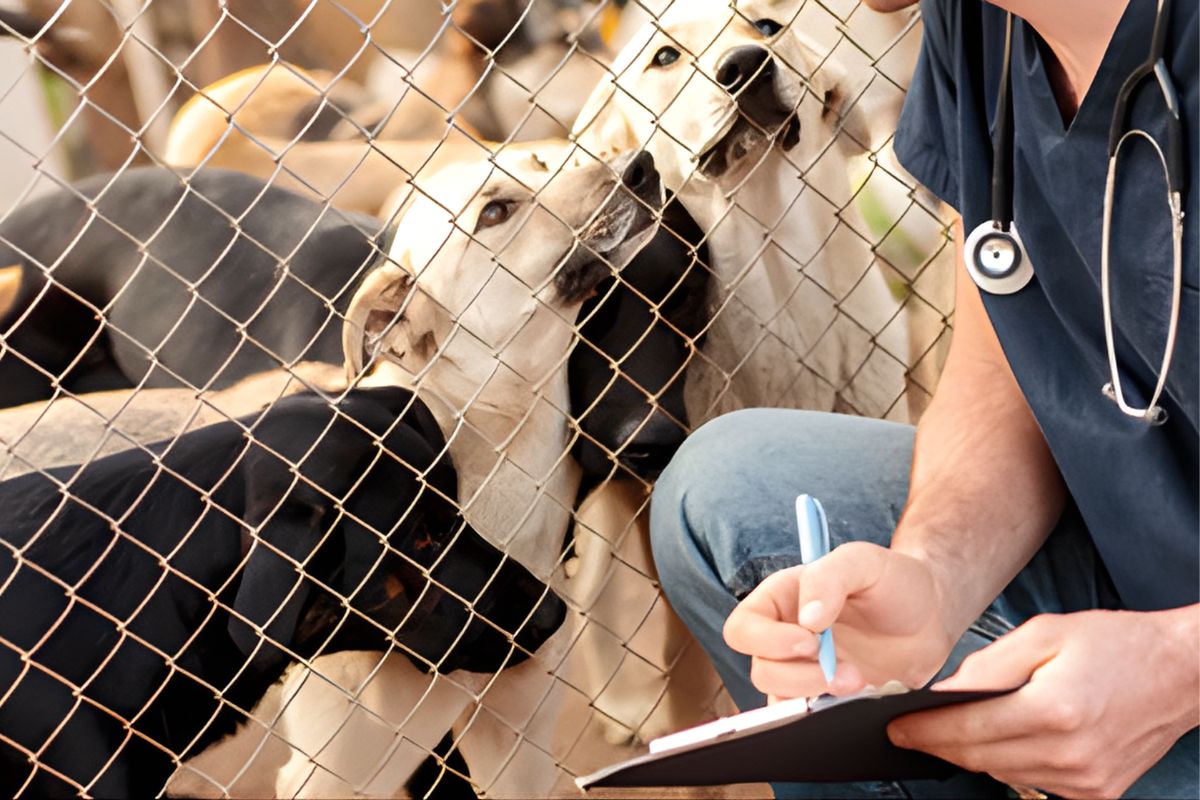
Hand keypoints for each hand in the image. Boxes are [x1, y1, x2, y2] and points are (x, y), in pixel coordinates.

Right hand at [722, 541, 956, 698]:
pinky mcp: (826, 696)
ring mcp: (804, 670)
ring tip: (860, 681)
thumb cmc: (893, 580)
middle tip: (847, 668)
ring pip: (780, 699)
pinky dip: (828, 714)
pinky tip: (859, 695)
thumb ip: (830, 577)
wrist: (931, 615)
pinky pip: (806, 717)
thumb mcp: (863, 561)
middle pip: (761, 670)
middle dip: (802, 675)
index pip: (743, 628)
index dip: (767, 641)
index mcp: (781, 599)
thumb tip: (807, 620)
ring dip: (818, 695)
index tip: (810, 640)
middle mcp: (785, 636)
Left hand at [888, 607, 1199, 798]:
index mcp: (1053, 710)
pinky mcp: (1096, 793)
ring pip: (1001, 773)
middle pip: (978, 757)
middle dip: (937, 743)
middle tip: (904, 731)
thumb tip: (941, 693)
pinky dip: (1009, 762)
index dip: (922, 729)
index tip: (891, 727)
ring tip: (945, 731)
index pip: (966, 729)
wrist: (1180, 673)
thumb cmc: (1113, 644)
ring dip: (972, 753)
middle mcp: (1069, 754)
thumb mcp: (1043, 634)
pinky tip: (999, 739)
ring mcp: (1085, 781)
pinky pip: (1032, 781)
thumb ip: (987, 666)